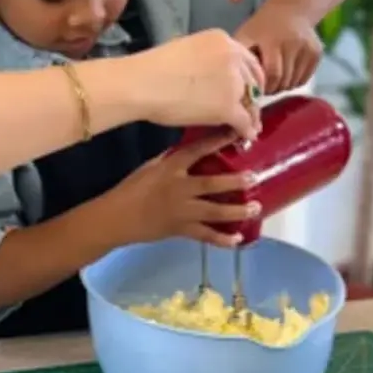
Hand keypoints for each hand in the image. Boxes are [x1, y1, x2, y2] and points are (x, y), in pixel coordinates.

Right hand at [100, 131, 261, 247]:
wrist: (116, 218)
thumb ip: (172, 160)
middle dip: (236, 182)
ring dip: (237, 210)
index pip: (197, 150)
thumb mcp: (150, 167)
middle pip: (212, 183)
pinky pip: (206, 235)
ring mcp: (182, 211)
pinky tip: (239, 240)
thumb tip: (194, 152)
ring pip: (215, 211)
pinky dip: (223, 239)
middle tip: (255, 178)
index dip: (218, 141)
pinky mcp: (181, 229)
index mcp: (170, 168)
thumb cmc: (131, 188)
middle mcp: (179, 188)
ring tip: (256, 208)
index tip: (237, 133)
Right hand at [127, 29, 264, 139]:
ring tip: (251, 126)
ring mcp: (234, 83)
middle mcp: (234, 58)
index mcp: (223, 40)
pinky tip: (246, 136)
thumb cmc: (153, 68)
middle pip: (253, 80)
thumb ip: (205, 60)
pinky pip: (244, 121)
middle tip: (251, 109)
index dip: (251, 77)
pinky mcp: (229, 107)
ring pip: (251, 102)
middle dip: (253, 97)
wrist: (142, 83)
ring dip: (252, 115)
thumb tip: (209, 76)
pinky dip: (246, 130)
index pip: (248, 60)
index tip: (249, 89)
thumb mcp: (186, 50)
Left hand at [234, 6, 322, 92]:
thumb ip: (241, 54)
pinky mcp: (317, 53)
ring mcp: (307, 48)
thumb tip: (236, 78)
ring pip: (295, 82)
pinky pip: (304, 78)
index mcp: (273, 40)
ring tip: (274, 82)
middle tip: (264, 89)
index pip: (272, 73)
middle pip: (284, 80)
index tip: (257, 89)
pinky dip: (294, 82)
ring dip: (283, 87)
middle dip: (273, 89)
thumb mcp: (246, 34)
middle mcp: (293, 44)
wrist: (291, 10)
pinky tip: (285, 76)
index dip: (265, 86)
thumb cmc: (263, 26)